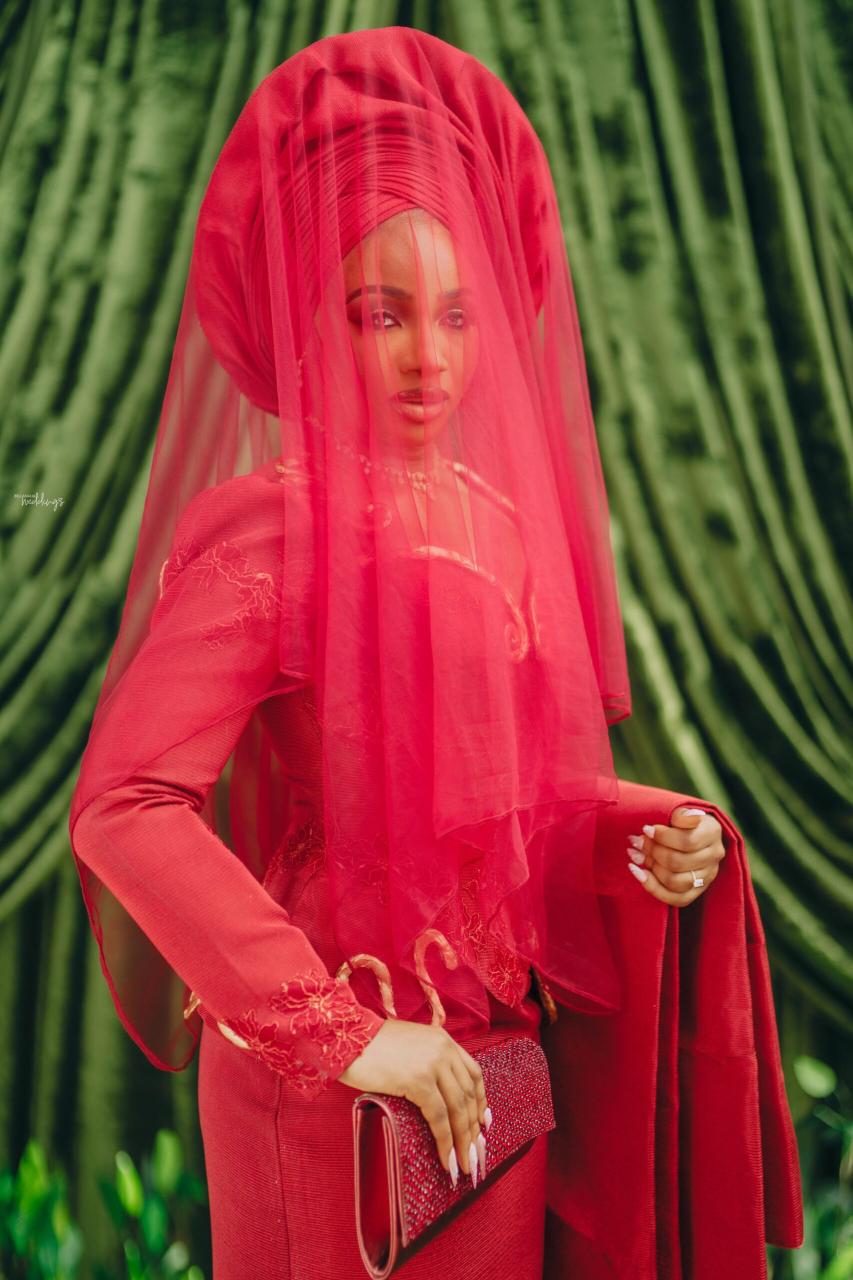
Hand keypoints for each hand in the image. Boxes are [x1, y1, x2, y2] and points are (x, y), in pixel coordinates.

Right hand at [337, 1018, 490, 1185]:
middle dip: (473, 1129)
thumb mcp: (409, 1047)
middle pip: (469, 1095)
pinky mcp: (418, 1081)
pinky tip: (446, 1159)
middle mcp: (443, 1049)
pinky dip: (445, 1142)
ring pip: (457, 1109)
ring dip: (463, 1142)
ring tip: (463, 1164)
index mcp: (443, 1039)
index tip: (481, 1124)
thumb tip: (439, 1097)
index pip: (473, 1074)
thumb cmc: (370, 1046)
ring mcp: (432, 1064)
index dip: (480, 1102)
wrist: (346, 1036)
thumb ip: (428, 1063)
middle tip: (475, 1154)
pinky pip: (439, 1118)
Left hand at [626, 806, 725, 905]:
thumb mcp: (680, 810)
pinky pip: (675, 899)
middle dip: (653, 851)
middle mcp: (714, 856)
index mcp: (712, 831)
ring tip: (637, 855)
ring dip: (651, 868)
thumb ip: (676, 815)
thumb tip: (668, 823)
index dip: (662, 837)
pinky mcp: (697, 892)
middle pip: (678, 862)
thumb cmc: (679, 820)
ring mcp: (707, 876)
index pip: (687, 841)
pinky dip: (652, 887)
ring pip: (675, 882)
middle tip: (638, 842)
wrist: (689, 832)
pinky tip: (638, 873)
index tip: (646, 829)